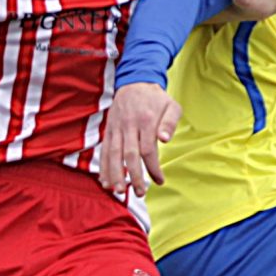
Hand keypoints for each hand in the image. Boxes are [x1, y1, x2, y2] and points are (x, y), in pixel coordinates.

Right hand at [101, 81, 180, 196]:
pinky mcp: (109, 130)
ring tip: (118, 191)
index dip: (153, 168)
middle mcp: (129, 125)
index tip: (159, 181)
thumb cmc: (156, 99)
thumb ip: (170, 122)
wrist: (134, 82)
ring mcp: (116, 128)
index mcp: (145, 120)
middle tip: (140, 193)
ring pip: (113, 154)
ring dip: (115, 174)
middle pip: (129, 154)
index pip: (148, 149)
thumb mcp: (171, 106)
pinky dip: (103, 166)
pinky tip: (105, 181)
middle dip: (133, 175)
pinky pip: (104, 150)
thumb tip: (165, 139)